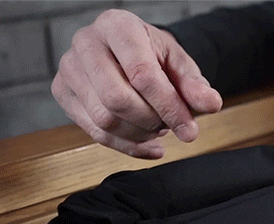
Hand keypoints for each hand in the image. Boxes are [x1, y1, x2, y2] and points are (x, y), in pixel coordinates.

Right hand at [52, 9, 222, 158]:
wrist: (126, 52)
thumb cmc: (152, 55)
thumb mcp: (179, 64)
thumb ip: (194, 85)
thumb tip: (211, 103)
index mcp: (117, 26)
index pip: (141, 74)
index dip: (168, 107)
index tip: (190, 130)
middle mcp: (86, 42)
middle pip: (116, 99)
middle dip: (150, 121)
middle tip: (169, 125)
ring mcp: (69, 68)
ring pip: (104, 119)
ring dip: (139, 134)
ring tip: (158, 127)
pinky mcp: (62, 92)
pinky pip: (94, 132)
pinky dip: (127, 146)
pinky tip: (148, 145)